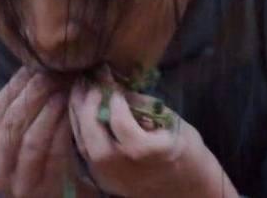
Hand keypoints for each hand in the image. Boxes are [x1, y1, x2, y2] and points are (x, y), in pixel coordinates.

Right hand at [0, 66, 96, 197]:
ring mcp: (14, 184)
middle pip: (12, 121)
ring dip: (49, 108)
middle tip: (55, 72)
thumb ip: (22, 106)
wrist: (58, 195)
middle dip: (35, 92)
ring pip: (30, 137)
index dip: (18, 83)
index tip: (37, 64)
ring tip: (64, 87)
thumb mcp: (23, 132)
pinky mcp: (40, 190)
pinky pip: (52, 153)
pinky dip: (62, 127)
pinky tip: (71, 109)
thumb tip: (34, 63)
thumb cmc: (41, 158)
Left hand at [69, 65, 239, 197]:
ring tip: (79, 91)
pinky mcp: (103, 180)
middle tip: (88, 82)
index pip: (121, 124)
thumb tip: (116, 85)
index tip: (112, 81)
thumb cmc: (185, 149)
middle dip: (87, 106)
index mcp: (150, 153)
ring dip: (78, 115)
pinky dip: (80, 128)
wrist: (188, 189)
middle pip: (94, 139)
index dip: (113, 100)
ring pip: (83, 145)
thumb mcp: (171, 120)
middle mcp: (126, 169)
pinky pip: (84, 151)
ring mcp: (112, 178)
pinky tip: (82, 110)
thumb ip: (142, 104)